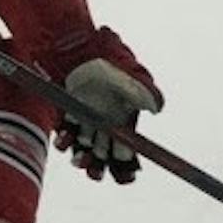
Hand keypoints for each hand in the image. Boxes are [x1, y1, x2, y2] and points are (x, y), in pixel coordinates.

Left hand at [48, 30, 161, 181]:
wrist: (78, 44)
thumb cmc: (108, 56)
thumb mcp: (131, 72)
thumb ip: (144, 90)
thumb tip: (157, 108)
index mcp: (125, 118)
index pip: (129, 150)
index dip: (129, 167)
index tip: (128, 177)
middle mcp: (106, 123)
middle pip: (106, 157)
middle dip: (102, 169)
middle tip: (97, 173)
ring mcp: (85, 121)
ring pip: (85, 151)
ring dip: (83, 160)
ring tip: (81, 159)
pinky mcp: (66, 115)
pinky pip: (65, 136)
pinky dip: (65, 140)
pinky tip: (66, 137)